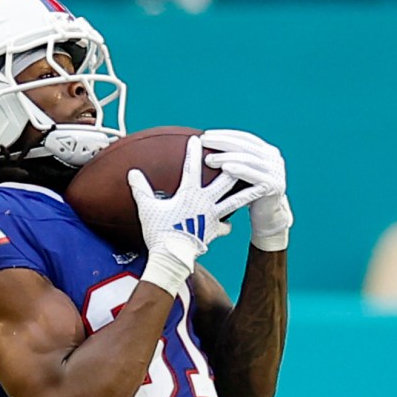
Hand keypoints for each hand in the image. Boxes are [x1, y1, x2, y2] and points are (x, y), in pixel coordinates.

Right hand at [128, 135, 255, 293]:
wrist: (171, 257)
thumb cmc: (158, 232)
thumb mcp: (147, 207)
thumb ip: (141, 188)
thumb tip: (132, 172)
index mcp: (189, 194)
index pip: (191, 167)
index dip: (194, 152)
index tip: (198, 139)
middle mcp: (205, 202)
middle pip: (225, 180)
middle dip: (235, 166)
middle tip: (247, 155)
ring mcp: (213, 217)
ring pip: (236, 201)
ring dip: (250, 192)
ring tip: (265, 185)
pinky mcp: (214, 231)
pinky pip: (225, 226)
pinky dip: (227, 225)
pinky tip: (230, 223)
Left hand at [200, 129, 290, 250]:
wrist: (266, 218)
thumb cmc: (248, 194)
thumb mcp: (244, 173)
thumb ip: (236, 158)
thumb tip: (207, 145)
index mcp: (268, 152)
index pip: (245, 138)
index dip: (225, 134)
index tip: (206, 134)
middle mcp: (274, 159)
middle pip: (245, 146)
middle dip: (222, 142)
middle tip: (204, 141)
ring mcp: (276, 171)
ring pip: (247, 159)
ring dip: (226, 157)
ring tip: (209, 159)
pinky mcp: (273, 185)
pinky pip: (253, 175)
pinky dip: (239, 170)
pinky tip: (225, 168)